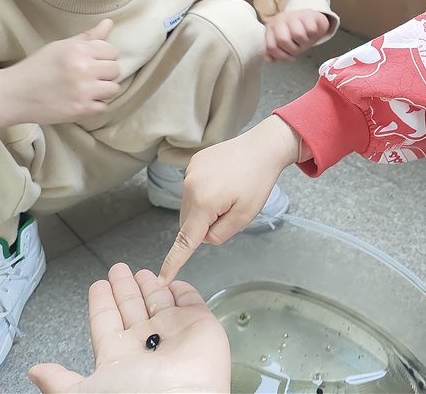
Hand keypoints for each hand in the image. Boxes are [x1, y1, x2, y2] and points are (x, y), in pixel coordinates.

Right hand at [0, 19, 119, 132]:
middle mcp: (82, 68)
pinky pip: (104, 107)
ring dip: (102, 90)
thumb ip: (88, 37)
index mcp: (78, 50)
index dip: (103, 57)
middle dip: (104, 73)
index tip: (90, 62)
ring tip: (85, 89)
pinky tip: (79, 101)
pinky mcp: (81, 110)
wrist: (12, 95)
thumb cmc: (37, 68)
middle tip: (86, 77)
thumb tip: (109, 22)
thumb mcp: (60, 47)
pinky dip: (94, 106)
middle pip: (115, 70)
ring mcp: (83, 91)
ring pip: (114, 89)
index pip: (112, 51)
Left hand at [28, 263, 229, 392]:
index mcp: (118, 356)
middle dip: (125, 289)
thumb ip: (61, 379)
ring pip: (159, 302)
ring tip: (142, 271)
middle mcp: (146, 344)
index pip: (107, 323)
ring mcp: (174, 333)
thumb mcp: (85, 390)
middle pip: (132, 309)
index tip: (99, 285)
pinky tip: (176, 282)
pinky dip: (185, 290)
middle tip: (119, 269)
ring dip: (151, 287)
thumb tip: (35, 371)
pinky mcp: (200, 324)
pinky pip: (191, 301)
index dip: (103, 304)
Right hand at [158, 115, 300, 282]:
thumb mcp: (245, 215)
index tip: (162, 279)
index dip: (173, 262)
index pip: (186, 240)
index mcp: (204, 203)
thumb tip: (204, 236)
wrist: (263, 146)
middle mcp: (190, 187)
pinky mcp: (193, 162)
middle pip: (189, 222)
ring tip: (229, 192)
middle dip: (205, 225)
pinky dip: (205, 192)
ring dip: (205, 208)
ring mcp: (189, 172)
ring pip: (191, 206)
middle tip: (231, 210)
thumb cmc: (258, 181)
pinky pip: (193, 188)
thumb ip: (220, 234)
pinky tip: (224, 180)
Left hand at [264, 9, 330, 61]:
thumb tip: (269, 59)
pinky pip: (310, 30)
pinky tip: (312, 34)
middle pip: (283, 40)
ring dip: (304, 42)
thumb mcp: (285, 44)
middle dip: (293, 49)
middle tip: (299, 48)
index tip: (290, 57)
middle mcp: (280, 19)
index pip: (271, 47)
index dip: (282, 56)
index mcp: (271, 27)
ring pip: (298, 34)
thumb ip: (275, 51)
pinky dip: (313, 35)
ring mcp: (294, 15)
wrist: (313, 21)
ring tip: (305, 40)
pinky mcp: (308, 14)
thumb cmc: (298, 33)